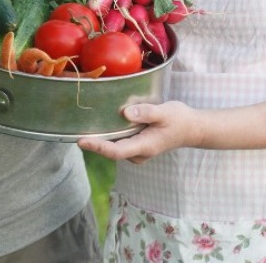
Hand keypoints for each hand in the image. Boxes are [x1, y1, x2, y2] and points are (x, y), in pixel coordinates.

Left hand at [78, 101, 200, 163]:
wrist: (193, 129)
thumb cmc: (180, 120)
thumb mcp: (165, 112)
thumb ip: (146, 113)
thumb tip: (126, 113)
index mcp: (145, 146)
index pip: (116, 151)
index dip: (98, 147)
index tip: (81, 141)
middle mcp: (139, 152)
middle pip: (111, 151)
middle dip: (94, 144)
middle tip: (72, 132)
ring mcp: (138, 151)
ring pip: (115, 148)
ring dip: (100, 140)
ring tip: (81, 127)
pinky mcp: (138, 145)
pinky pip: (120, 143)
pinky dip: (109, 136)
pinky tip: (100, 125)